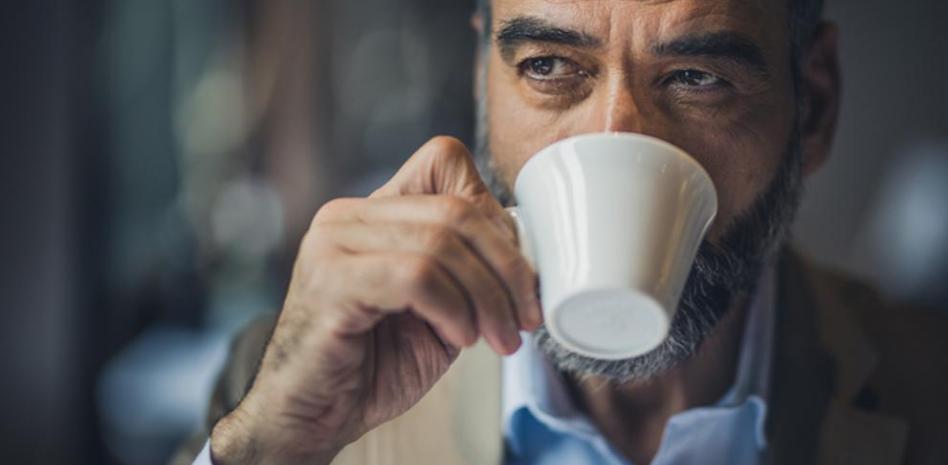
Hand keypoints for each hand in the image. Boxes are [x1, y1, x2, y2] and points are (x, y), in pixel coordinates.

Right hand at [209, 136, 541, 464]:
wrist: (315, 416)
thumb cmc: (375, 365)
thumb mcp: (441, 308)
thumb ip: (470, 269)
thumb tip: (526, 250)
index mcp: (374, 212)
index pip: (444, 160)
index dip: (494, 215)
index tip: (517, 277)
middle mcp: (348, 216)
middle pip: (456, 209)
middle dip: (507, 268)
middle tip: (525, 318)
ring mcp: (333, 244)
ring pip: (441, 243)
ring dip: (487, 298)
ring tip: (497, 338)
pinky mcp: (330, 281)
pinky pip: (416, 277)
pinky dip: (454, 309)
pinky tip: (460, 337)